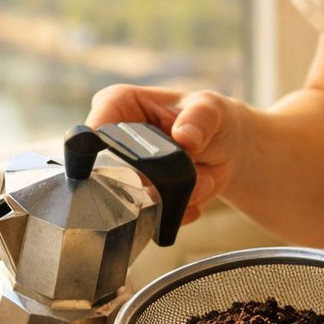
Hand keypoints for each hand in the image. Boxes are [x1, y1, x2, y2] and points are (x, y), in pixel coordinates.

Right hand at [87, 84, 246, 224]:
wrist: (227, 150)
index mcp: (118, 105)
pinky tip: (197, 200)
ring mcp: (125, 174)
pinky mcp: (140, 199)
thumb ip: (200, 118)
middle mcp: (113, 142)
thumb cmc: (210, 118)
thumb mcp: (211, 108)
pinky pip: (149, 218)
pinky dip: (178, 213)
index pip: (96, 128)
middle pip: (108, 173)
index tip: (131, 165)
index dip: (101, 148)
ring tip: (204, 180)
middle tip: (192, 171)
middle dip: (152, 180)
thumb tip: (185, 136)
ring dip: (173, 198)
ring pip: (133, 199)